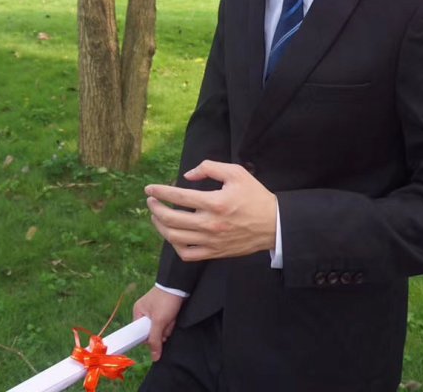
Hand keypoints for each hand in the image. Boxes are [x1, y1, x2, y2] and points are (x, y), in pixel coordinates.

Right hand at [132, 286, 184, 361]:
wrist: (180, 284)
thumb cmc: (166, 300)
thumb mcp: (159, 321)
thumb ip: (155, 340)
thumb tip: (154, 357)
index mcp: (138, 312)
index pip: (140, 332)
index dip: (149, 337)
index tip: (157, 335)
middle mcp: (145, 312)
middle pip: (152, 332)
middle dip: (162, 330)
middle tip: (166, 322)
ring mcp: (155, 311)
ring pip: (161, 328)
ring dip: (168, 326)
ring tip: (171, 316)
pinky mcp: (165, 311)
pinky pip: (167, 323)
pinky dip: (172, 322)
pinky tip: (174, 316)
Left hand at [145, 160, 277, 261]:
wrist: (273, 225)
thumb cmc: (255, 196)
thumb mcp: (236, 173)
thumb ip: (210, 167)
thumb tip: (187, 175)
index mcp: (215, 202)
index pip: (178, 196)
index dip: (160, 192)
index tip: (149, 189)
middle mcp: (210, 223)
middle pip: (171, 218)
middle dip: (155, 208)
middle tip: (151, 200)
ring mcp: (211, 241)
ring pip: (174, 237)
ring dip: (160, 225)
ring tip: (157, 216)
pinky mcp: (214, 253)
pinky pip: (186, 254)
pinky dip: (174, 245)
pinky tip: (173, 235)